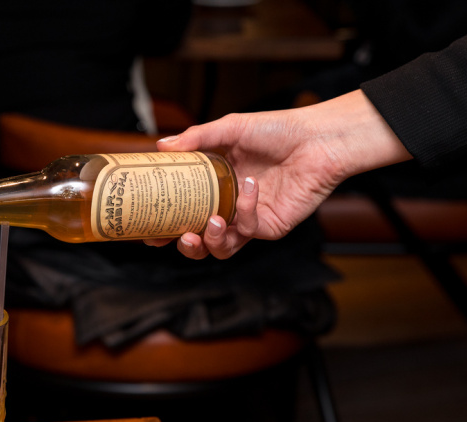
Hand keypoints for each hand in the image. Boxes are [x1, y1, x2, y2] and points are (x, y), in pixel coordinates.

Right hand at [150, 90, 411, 258]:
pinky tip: (250, 189)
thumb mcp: (231, 128)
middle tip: (174, 237)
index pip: (184, 211)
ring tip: (209, 223)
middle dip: (184, 246)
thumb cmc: (279, 130)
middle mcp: (229, 206)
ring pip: (221, 248)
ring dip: (209, 241)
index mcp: (216, 185)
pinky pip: (247, 230)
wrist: (318, 139)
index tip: (148, 229)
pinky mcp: (269, 226)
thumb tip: (161, 146)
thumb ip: (197, 139)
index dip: (166, 224)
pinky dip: (244, 211)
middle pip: (199, 240)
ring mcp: (249, 219)